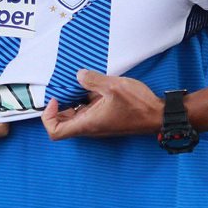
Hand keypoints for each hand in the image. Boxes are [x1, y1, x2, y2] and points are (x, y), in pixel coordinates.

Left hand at [40, 69, 162, 140]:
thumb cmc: (139, 106)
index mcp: (87, 124)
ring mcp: (97, 124)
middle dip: (58, 107)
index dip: (49, 117)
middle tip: (63, 89)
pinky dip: (83, 101)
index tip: (56, 100)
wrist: (158, 116)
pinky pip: (86, 112)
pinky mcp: (104, 119)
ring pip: (74, 117)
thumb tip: (79, 76)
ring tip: (76, 85)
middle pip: (62, 124)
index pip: (56, 131)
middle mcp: (90, 127)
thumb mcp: (113, 86)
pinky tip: (90, 86)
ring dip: (71, 102)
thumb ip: (92, 80)